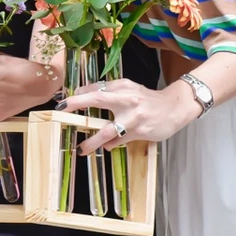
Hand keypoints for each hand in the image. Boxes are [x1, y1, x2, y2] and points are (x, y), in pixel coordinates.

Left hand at [57, 77, 200, 154]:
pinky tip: (107, 146)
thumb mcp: (129, 89)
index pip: (95, 88)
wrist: (175, 107)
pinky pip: (120, 140)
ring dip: (92, 141)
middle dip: (77, 103)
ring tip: (81, 149)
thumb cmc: (147, 100)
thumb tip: (84, 95)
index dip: (77, 94)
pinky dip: (111, 144)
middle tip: (61, 109)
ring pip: (108, 130)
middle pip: (97, 99)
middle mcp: (126, 98)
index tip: (62, 101)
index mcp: (122, 86)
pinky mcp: (140, 131)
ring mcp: (133, 116)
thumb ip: (110, 92)